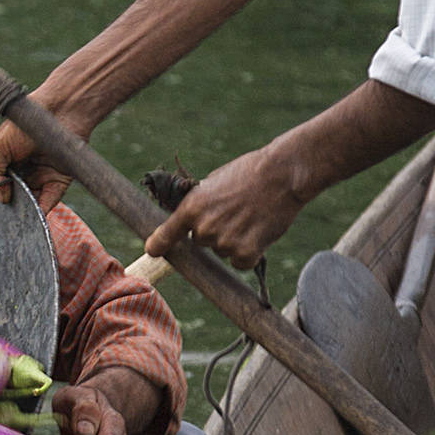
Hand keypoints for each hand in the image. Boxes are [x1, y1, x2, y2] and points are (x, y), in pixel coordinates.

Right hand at [0, 116, 72, 209]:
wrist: (59, 110)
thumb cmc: (25, 123)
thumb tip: (2, 198)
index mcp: (7, 163)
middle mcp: (24, 172)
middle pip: (15, 198)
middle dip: (11, 207)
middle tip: (7, 213)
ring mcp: (41, 177)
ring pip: (31, 203)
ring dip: (26, 212)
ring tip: (20, 216)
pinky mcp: (59, 181)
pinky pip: (49, 201)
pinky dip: (41, 211)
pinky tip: (35, 215)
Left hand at [141, 142, 308, 269]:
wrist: (282, 174)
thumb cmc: (249, 172)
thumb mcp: (214, 182)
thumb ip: (200, 204)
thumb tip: (192, 221)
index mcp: (191, 208)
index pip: (167, 235)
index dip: (159, 245)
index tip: (153, 252)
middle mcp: (204, 228)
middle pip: (201, 242)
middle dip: (214, 231)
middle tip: (234, 212)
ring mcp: (224, 243)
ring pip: (223, 251)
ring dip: (234, 241)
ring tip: (251, 217)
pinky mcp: (246, 253)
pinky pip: (241, 262)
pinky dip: (250, 252)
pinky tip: (259, 232)